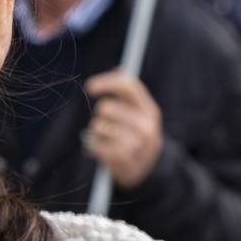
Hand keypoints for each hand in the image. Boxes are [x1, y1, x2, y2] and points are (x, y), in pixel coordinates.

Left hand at [83, 70, 163, 189]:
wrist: (148, 172)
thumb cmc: (136, 136)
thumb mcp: (139, 114)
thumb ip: (128, 93)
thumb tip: (119, 69)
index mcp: (150, 110)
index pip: (128, 86)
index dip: (107, 82)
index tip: (90, 86)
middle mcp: (146, 126)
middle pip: (106, 107)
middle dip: (100, 115)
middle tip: (106, 125)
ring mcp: (137, 144)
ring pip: (97, 127)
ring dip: (96, 133)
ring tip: (106, 139)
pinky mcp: (124, 160)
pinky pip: (95, 145)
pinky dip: (94, 147)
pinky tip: (104, 151)